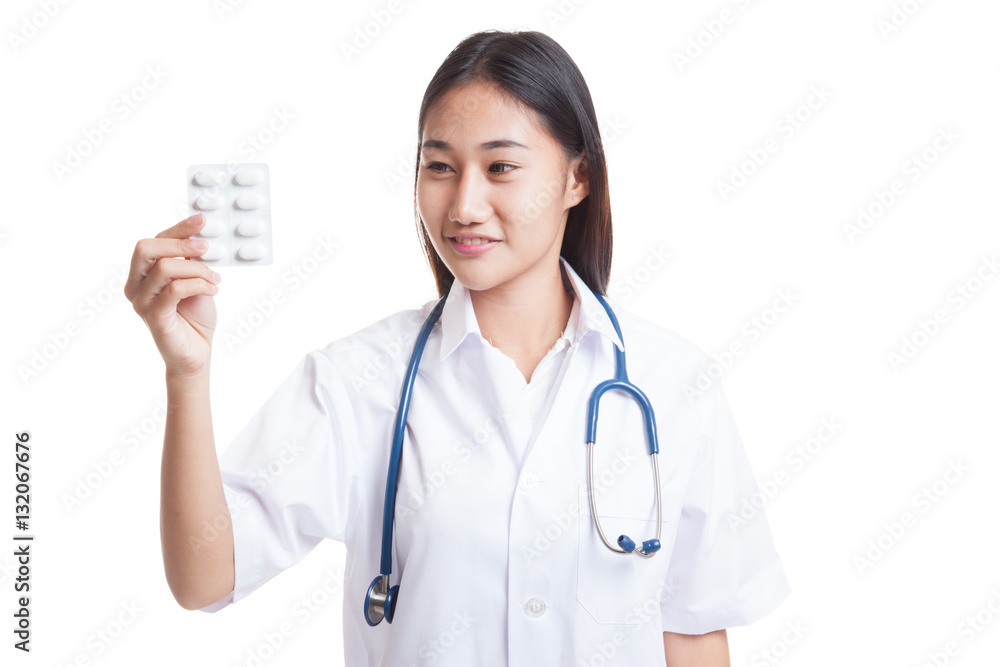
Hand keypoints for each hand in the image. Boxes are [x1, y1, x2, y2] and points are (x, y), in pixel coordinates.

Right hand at [124, 213, 221, 377]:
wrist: (197, 351)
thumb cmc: (195, 316)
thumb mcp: (195, 279)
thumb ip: (191, 259)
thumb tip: (203, 233)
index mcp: (142, 273)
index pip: (154, 240)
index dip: (179, 228)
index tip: (203, 219)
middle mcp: (135, 285)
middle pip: (146, 248)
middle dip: (180, 243)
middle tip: (207, 248)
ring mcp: (141, 301)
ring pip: (165, 268)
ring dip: (197, 269)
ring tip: (215, 280)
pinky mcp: (154, 316)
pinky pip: (175, 289)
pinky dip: (198, 285)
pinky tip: (212, 290)